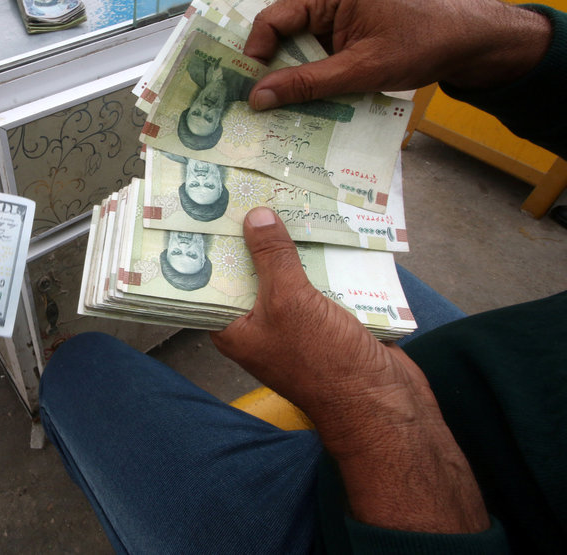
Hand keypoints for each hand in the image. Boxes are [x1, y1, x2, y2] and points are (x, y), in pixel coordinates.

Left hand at [211, 207, 488, 533]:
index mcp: (234, 328)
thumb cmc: (323, 359)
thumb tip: (255, 217)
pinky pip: (320, 282)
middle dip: (255, 237)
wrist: (383, 402)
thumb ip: (271, 257)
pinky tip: (328, 225)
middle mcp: (259, 325)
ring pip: (289, 274)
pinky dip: (324, 259)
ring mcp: (295, 323)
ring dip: (293, 245)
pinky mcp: (328, 320)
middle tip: (253, 188)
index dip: (209, 249)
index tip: (208, 209)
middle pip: (251, 272)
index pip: (210, 282)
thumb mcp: (288, 300)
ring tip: (289, 196)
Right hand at [243, 0, 550, 109]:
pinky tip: (318, 97)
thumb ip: (307, 84)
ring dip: (300, 74)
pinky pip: (324, 46)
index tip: (250, 90)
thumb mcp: (361, 70)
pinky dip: (320, 70)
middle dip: (277, 68)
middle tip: (265, 105)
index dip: (256, 54)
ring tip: (290, 107)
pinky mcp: (356, 20)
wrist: (476, 38)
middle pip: (286, 31)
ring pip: (304, 43)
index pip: (274, 18)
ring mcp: (345, 4)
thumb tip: (257, 98)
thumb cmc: (423, 44)